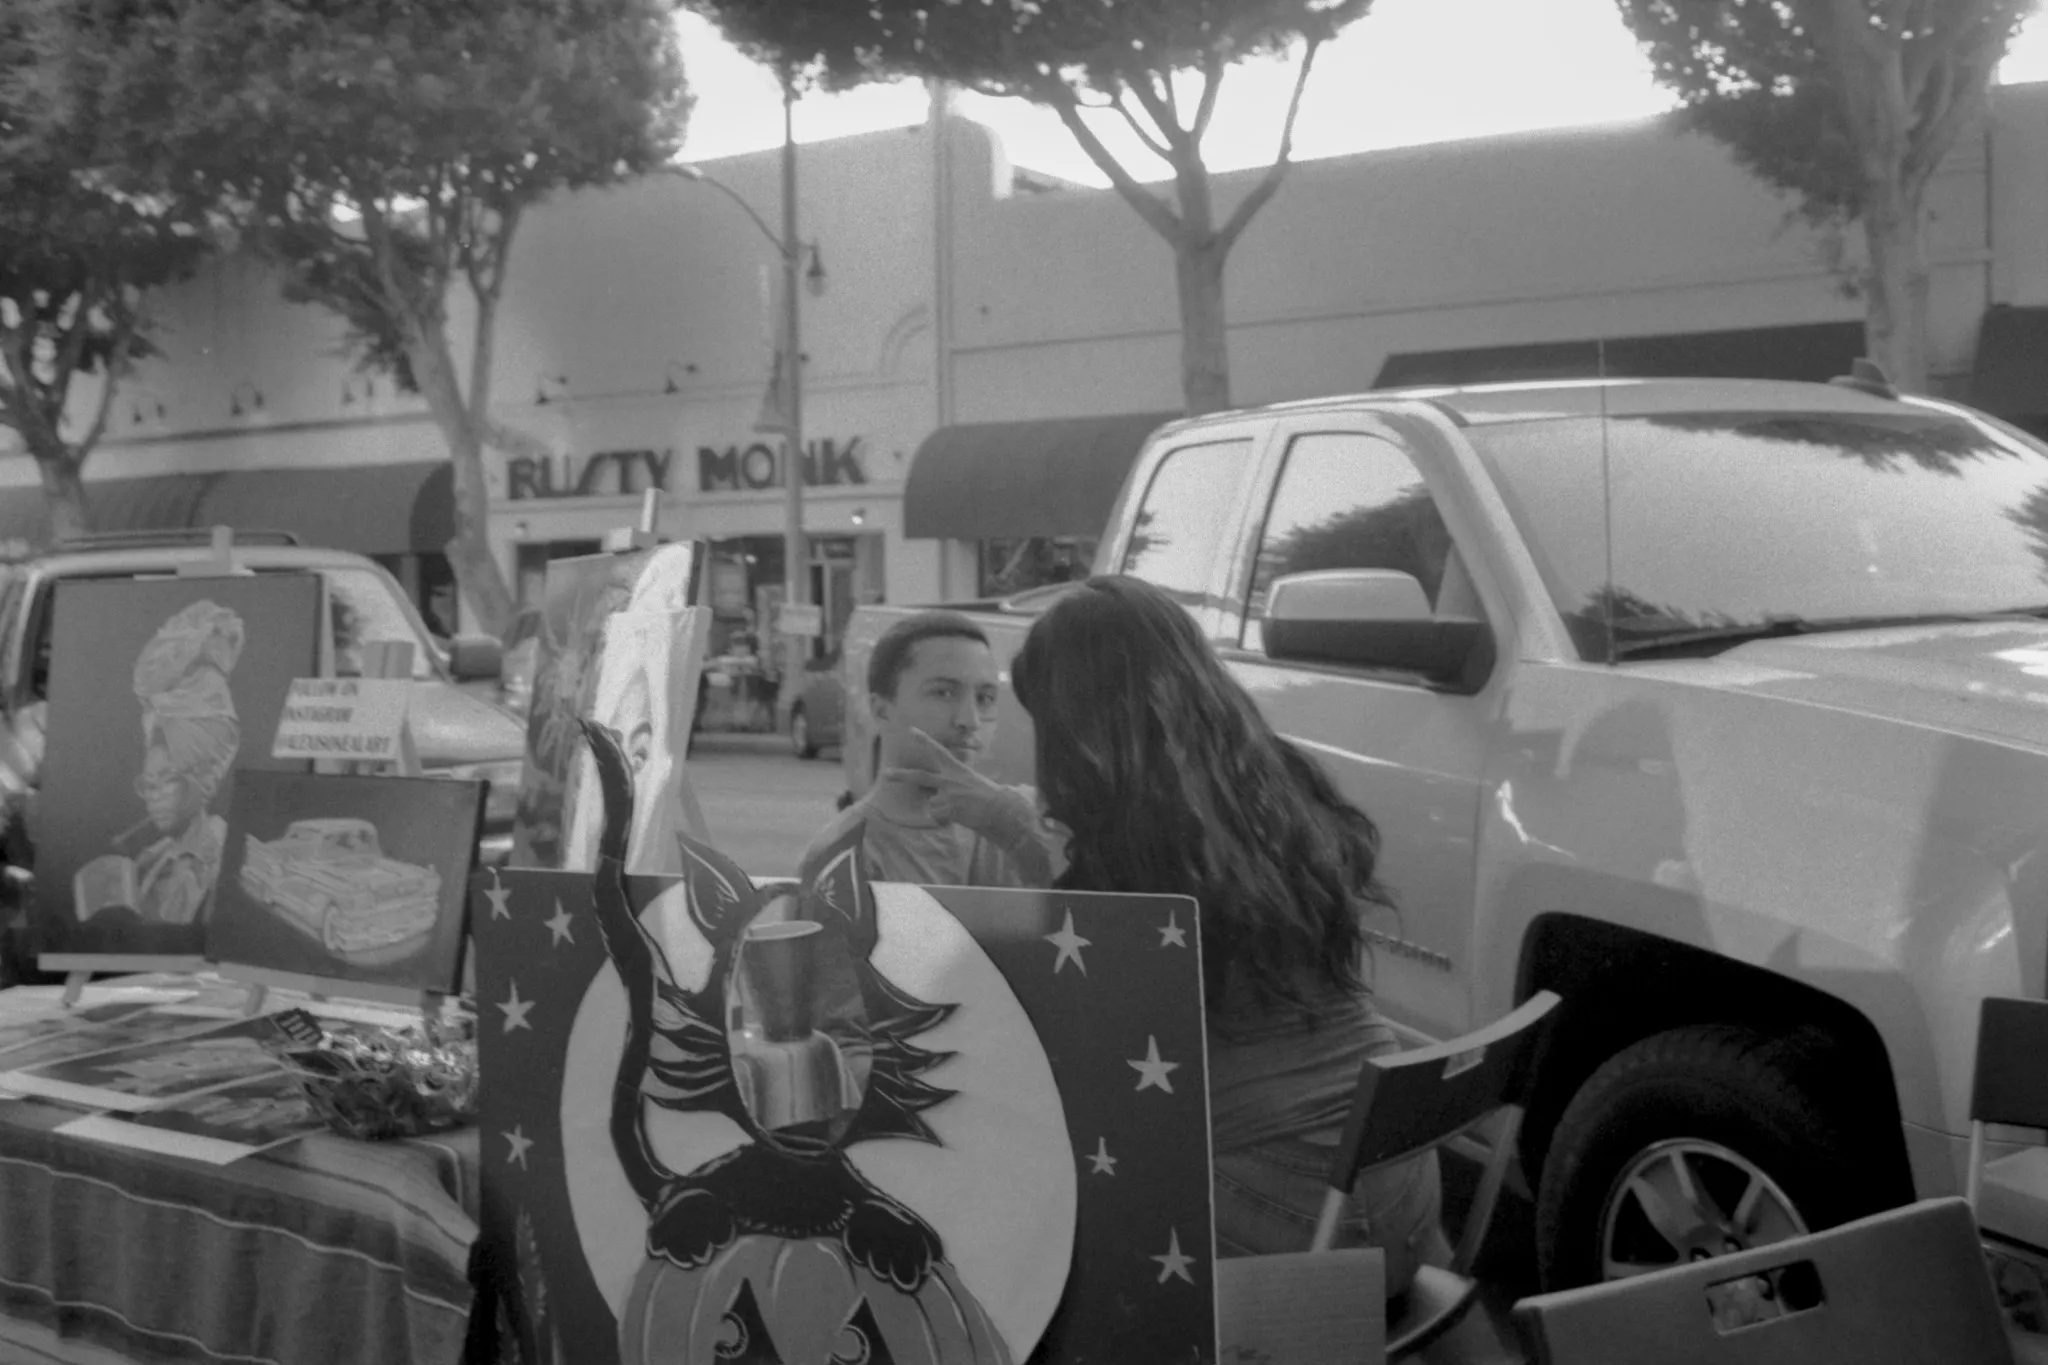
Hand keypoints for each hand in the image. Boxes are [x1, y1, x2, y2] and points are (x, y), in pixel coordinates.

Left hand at [880, 729, 1012, 831]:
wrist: (999, 809)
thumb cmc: (988, 796)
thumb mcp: (971, 781)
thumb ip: (953, 784)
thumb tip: (934, 796)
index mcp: (956, 769)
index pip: (938, 751)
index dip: (924, 740)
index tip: (911, 731)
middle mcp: (949, 779)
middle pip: (919, 777)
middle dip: (900, 775)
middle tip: (885, 774)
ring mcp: (947, 794)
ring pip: (932, 804)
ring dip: (941, 810)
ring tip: (960, 810)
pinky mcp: (947, 809)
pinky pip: (937, 817)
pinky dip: (944, 820)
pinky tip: (958, 818)